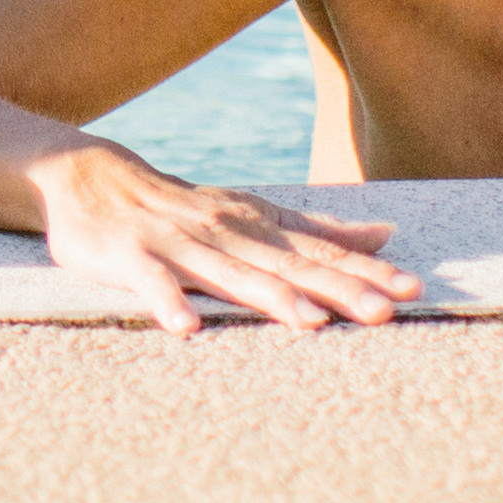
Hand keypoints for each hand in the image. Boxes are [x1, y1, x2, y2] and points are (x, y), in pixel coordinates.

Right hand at [28, 144, 415, 331]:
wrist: (87, 174)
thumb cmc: (181, 206)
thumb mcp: (252, 213)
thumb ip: (317, 228)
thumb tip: (386, 233)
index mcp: (257, 226)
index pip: (320, 251)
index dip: (367, 271)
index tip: (414, 290)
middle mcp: (226, 232)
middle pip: (288, 266)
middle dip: (338, 289)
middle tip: (384, 313)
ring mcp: (178, 243)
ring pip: (230, 274)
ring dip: (269, 298)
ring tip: (309, 324)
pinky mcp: (130, 256)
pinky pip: (150, 282)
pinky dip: (168, 301)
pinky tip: (186, 328)